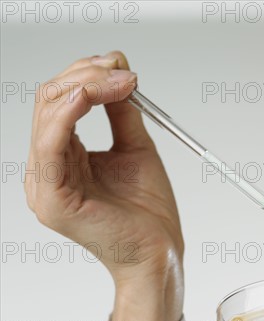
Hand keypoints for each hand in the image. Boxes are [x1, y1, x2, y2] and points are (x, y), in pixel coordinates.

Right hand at [24, 51, 183, 320]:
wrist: (160, 253)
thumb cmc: (149, 212)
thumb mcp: (137, 149)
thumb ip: (122, 112)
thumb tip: (119, 71)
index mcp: (64, 159)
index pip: (60, 103)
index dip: (88, 76)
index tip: (122, 65)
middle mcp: (48, 170)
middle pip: (50, 102)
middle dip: (86, 76)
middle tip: (122, 69)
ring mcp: (45, 185)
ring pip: (48, 115)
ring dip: (84, 87)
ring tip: (119, 80)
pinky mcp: (53, 198)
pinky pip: (50, 145)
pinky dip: (68, 113)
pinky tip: (88, 96)